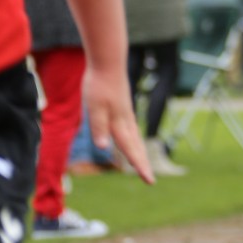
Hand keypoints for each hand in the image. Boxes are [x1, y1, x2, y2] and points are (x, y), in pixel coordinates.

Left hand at [84, 66, 153, 184]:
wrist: (107, 62)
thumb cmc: (99, 84)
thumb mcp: (94, 107)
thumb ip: (98, 128)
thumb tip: (103, 148)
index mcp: (119, 123)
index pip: (130, 149)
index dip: (139, 166)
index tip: (149, 181)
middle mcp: (125, 121)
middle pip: (136, 146)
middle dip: (142, 164)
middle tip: (149, 180)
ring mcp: (126, 114)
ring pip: (135, 138)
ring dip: (139, 153)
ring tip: (142, 165)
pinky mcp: (123, 107)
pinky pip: (131, 130)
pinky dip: (134, 140)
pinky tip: (133, 140)